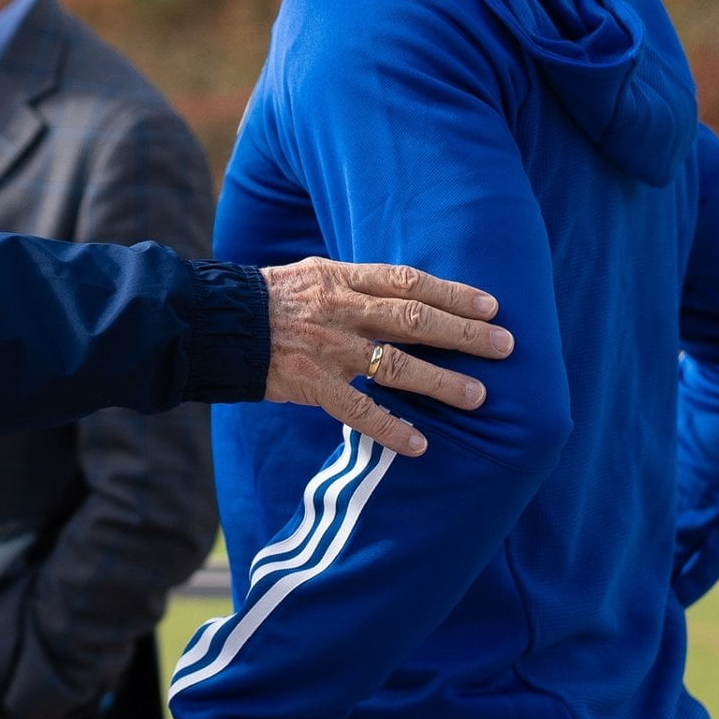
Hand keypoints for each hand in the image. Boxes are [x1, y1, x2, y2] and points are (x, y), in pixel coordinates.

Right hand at [261, 257, 512, 455]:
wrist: (214, 324)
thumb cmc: (266, 300)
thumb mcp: (311, 274)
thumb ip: (353, 284)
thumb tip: (400, 294)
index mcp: (340, 278)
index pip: (407, 282)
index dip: (452, 294)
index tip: (491, 305)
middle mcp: (339, 310)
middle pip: (413, 321)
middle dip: (464, 334)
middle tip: (504, 347)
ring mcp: (326, 349)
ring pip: (395, 365)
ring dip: (441, 382)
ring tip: (478, 396)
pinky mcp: (309, 384)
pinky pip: (357, 410)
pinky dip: (390, 428)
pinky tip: (419, 444)